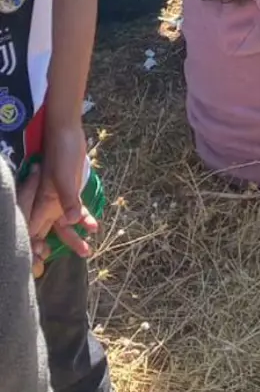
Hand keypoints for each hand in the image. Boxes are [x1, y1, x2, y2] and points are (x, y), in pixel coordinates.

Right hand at [18, 127, 95, 275]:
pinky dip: (84, 219)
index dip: (34, 246)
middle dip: (52, 248)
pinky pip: (75, 211)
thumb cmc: (61, 152)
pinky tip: (95, 226)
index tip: (42, 260)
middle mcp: (47, 204)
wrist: (67, 131)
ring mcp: (58, 199)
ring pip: (63, 225)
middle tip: (63, 260)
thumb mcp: (64, 176)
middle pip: (46, 232)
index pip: (32, 230)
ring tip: (88, 251)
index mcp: (41, 202)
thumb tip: (72, 222)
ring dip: (74, 237)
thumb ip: (68, 199)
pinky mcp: (69, 192)